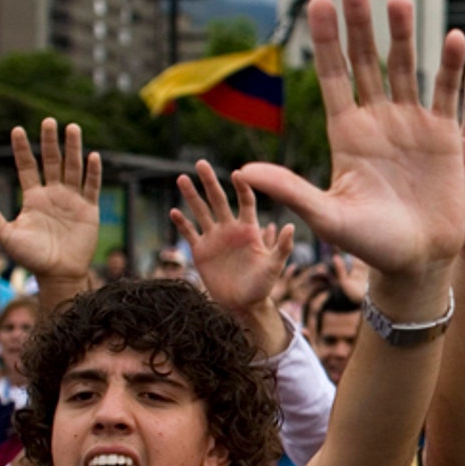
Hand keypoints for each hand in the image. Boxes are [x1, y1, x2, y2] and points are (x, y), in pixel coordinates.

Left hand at [0, 119, 100, 281]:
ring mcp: (72, 200)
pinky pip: (92, 187)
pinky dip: (94, 173)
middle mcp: (53, 194)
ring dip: (73, 149)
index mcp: (33, 197)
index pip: (27, 167)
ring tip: (72, 128)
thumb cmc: (31, 257)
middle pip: (52, 161)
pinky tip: (94, 157)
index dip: (22, 149)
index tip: (17, 130)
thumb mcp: (7, 236)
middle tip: (49, 120)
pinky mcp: (89, 210)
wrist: (58, 273)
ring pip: (73, 168)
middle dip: (50, 141)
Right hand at [172, 161, 295, 314]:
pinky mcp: (201, 250)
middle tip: (201, 162)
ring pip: (201, 212)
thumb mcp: (274, 266)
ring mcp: (214, 238)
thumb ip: (281, 247)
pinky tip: (174, 211)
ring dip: (191, 196)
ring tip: (182, 178)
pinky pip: (189, 232)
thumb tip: (290, 226)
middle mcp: (230, 229)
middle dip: (210, 182)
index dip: (242, 188)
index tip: (237, 174)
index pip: (246, 202)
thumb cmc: (262, 285)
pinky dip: (182, 223)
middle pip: (219, 200)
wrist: (243, 303)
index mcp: (249, 230)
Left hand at [235, 0, 464, 295]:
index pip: (332, 76)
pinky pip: (448, 93)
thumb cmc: (370, 245)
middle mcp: (376, 121)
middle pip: (365, 61)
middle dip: (359, 24)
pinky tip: (456, 39)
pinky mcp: (445, 136)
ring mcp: (411, 125)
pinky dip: (452, 67)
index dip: (325, 40)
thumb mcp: (328, 218)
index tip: (316, 2)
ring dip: (403, 34)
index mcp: (346, 133)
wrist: (419, 263)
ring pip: (405, 68)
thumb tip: (245, 170)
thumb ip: (292, 190)